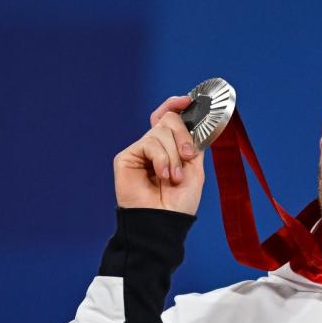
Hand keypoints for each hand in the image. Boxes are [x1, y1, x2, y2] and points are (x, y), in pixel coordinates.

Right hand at [112, 96, 205, 214]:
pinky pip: (149, 143)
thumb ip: (192, 142)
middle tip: (188, 158)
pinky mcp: (126, 157)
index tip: (189, 100)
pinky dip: (162, 158)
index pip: (168, 117)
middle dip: (183, 137)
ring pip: (161, 131)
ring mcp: (140, 151)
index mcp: (171, 148)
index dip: (176, 105)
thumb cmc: (180, 202)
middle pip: (169, 120)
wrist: (166, 222)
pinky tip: (162, 175)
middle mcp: (155, 147)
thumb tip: (194, 118)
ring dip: (174, 155)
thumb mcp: (195, 169)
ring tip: (173, 177)